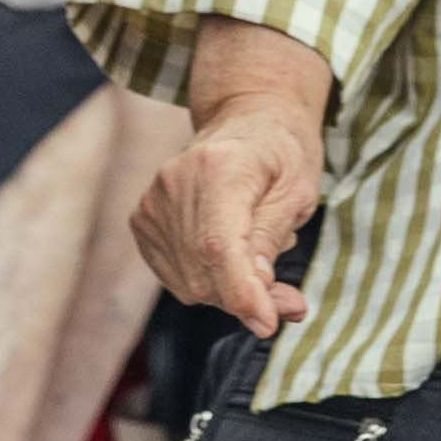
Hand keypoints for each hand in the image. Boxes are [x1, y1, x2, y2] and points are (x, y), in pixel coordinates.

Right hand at [137, 85, 326, 335]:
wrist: (246, 117)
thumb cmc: (281, 152)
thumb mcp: (297, 192)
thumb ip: (272, 241)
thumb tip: (260, 296)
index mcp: (219, 166)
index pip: (218, 245)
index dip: (241, 292)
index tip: (268, 322)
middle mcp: (174, 182)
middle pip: (203, 271)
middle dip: (247, 297)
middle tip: (289, 301)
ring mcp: (152, 201)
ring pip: (188, 282)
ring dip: (230, 291)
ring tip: (261, 258)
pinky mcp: (143, 219)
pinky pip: (176, 276)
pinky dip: (208, 281)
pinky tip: (232, 256)